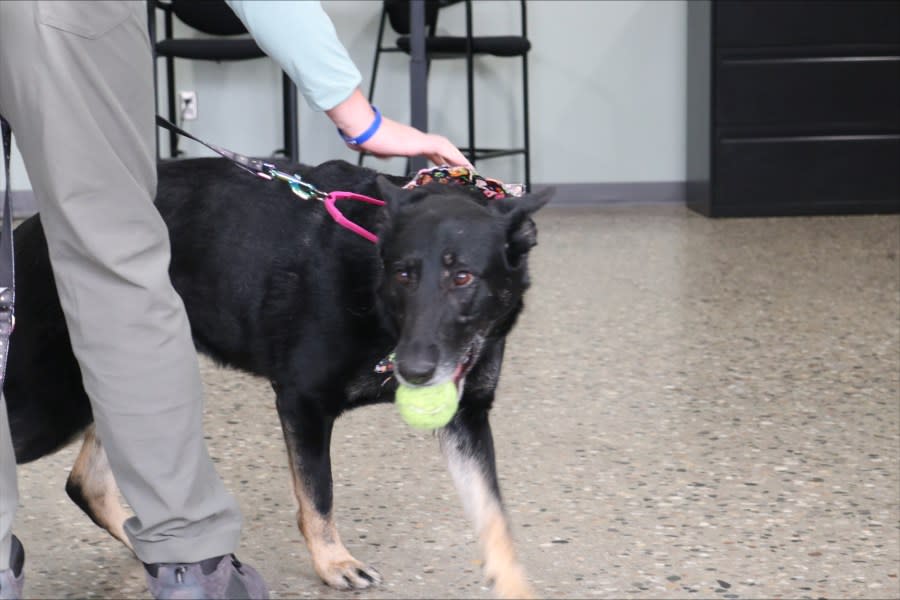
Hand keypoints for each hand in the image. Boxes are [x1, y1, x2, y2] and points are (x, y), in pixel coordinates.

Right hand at [328, 89, 471, 167]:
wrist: (364, 130)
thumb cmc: (367, 138)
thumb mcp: (377, 149)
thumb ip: (383, 152)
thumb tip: (383, 153)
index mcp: (408, 141)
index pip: (429, 151)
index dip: (440, 159)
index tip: (447, 168)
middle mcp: (416, 138)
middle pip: (441, 149)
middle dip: (453, 159)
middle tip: (465, 170)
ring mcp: (419, 139)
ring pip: (446, 148)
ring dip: (458, 158)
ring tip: (469, 170)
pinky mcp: (420, 143)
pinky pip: (444, 150)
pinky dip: (455, 158)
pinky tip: (463, 166)